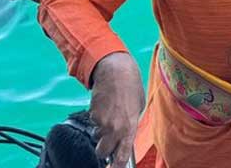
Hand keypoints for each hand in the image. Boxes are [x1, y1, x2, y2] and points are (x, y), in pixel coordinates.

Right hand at [90, 52, 144, 167]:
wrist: (115, 71)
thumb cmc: (131, 87)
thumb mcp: (137, 108)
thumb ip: (131, 125)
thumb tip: (126, 136)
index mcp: (129, 128)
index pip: (121, 156)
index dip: (116, 166)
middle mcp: (115, 128)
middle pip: (102, 151)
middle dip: (103, 149)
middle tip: (106, 141)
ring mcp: (102, 122)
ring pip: (96, 135)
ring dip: (100, 130)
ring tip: (109, 114)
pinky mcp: (92, 113)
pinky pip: (93, 122)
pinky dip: (97, 117)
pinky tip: (105, 105)